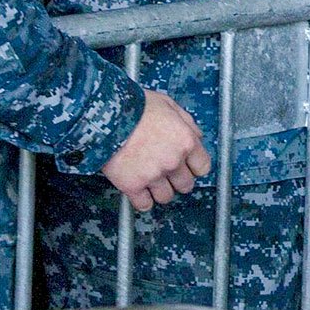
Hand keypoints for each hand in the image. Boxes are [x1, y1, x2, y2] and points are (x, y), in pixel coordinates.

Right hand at [102, 89, 213, 210]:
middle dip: (178, 180)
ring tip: (151, 179)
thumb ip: (186, 122)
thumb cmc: (135, 106)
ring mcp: (153, 175)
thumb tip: (196, 135)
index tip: (188, 167)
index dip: (194, 167)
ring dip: (160, 191)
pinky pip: (145, 205)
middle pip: (186, 185)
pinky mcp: (132, 185)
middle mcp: (173, 161)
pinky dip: (142, 200)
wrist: (106, 115)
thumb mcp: (168, 104)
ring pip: (166, 197)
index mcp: (185, 141)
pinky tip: (139, 190)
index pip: (203, 167)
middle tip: (167, 172)